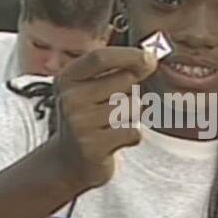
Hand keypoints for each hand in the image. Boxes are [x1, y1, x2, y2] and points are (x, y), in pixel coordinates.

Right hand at [49, 46, 157, 188]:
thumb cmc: (89, 118)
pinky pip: (133, 132)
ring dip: (131, 117)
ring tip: (110, 126)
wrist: (68, 162)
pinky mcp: (93, 148)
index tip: (150, 58)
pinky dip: (131, 136)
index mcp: (67, 78)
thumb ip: (116, 70)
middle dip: (132, 91)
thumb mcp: (90, 88)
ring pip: (133, 107)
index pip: (100, 58)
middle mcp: (70, 99)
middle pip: (124, 81)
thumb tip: (150, 58)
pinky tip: (113, 140)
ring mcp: (80, 124)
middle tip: (114, 107)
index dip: (130, 55)